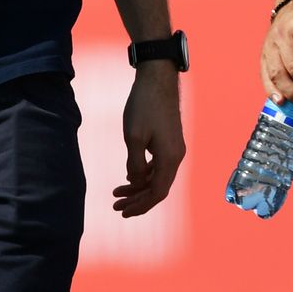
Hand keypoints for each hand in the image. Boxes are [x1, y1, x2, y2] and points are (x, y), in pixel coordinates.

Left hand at [111, 61, 184, 216]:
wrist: (158, 80)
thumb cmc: (144, 107)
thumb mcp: (134, 138)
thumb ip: (136, 164)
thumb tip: (137, 180)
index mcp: (170, 158)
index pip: (157, 192)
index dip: (141, 205)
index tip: (123, 211)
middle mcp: (176, 156)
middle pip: (158, 188)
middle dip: (138, 200)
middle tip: (116, 205)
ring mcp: (174, 148)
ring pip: (158, 177)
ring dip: (139, 187)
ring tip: (117, 192)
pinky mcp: (170, 141)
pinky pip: (159, 166)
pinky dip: (144, 174)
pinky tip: (130, 175)